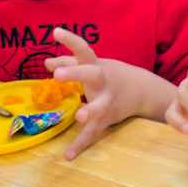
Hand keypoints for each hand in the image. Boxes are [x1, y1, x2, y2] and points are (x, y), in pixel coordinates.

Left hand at [45, 28, 132, 159]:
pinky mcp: (107, 119)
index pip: (83, 50)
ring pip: (100, 106)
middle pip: (91, 74)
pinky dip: (81, 144)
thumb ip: (68, 63)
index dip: (70, 40)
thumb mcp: (92, 65)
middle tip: (57, 74)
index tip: (55, 32)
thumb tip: (46, 62)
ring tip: (80, 116)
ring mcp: (107, 101)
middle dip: (75, 74)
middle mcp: (103, 81)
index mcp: (96, 65)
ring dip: (91, 110)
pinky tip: (68, 155)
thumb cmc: (108, 74)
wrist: (141, 90)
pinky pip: (94, 132)